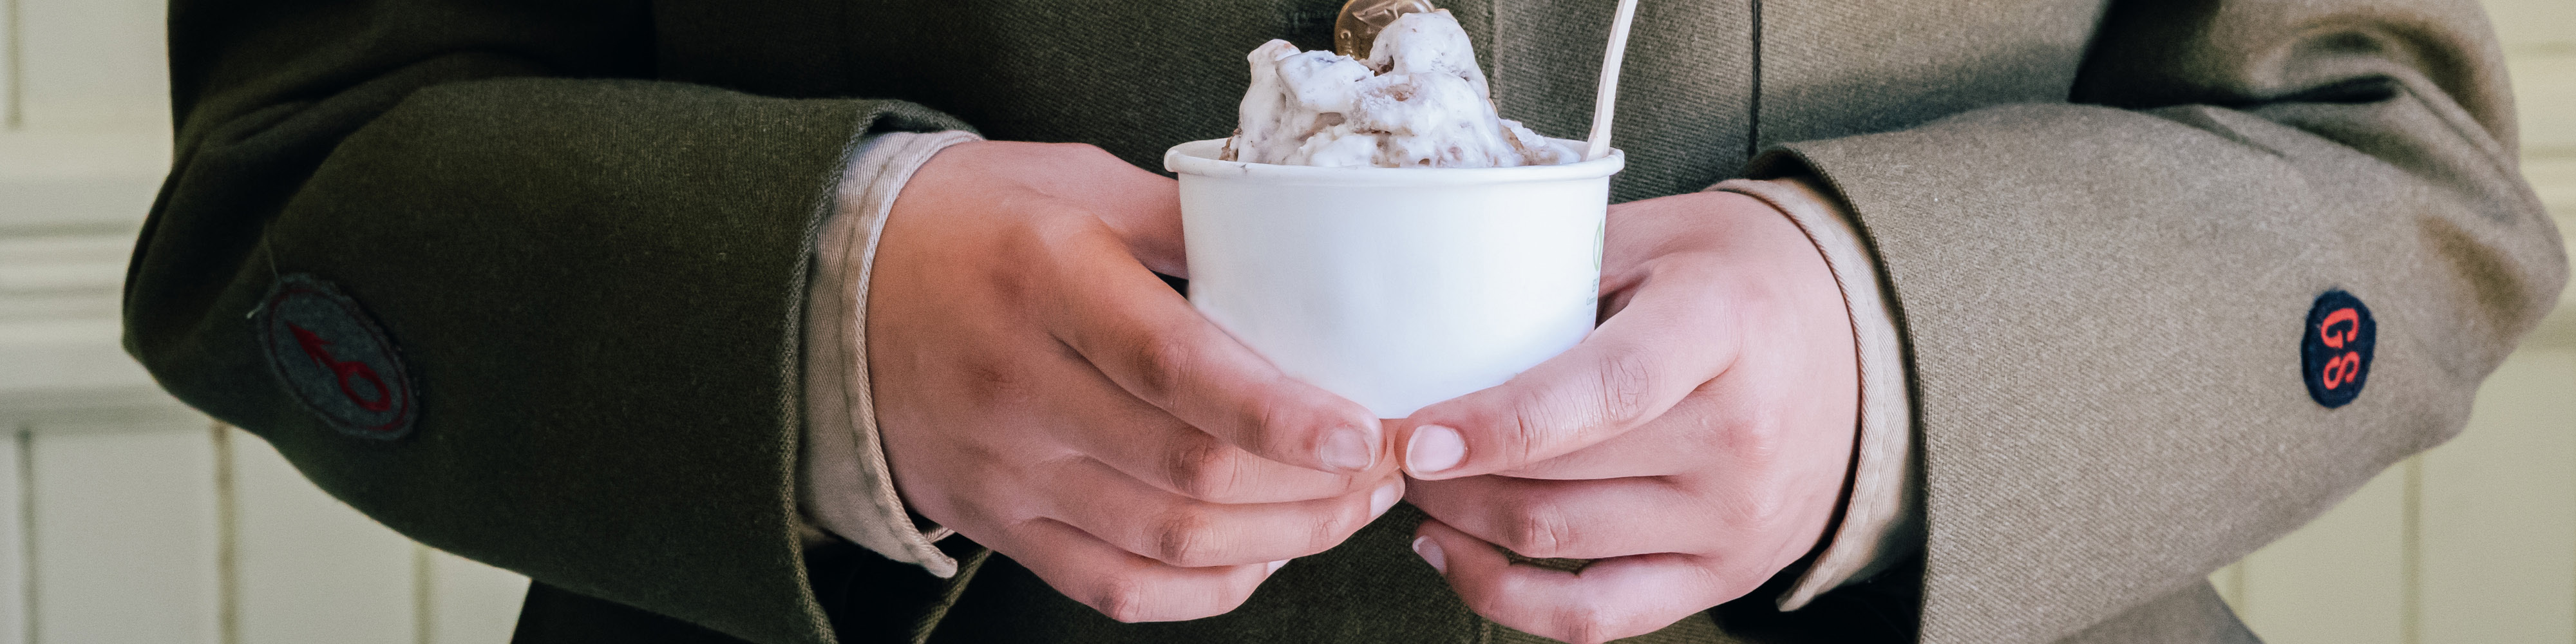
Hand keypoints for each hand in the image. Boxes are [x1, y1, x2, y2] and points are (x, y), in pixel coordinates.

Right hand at [867, 141, 1404, 621]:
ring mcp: (1006, 469)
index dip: (1281, 414)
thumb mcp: (1077, 181)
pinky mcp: (998, 523)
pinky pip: (1117, 588)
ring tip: (1350, 506)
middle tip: (1389, 465)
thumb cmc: (973, 222)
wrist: (831, 288)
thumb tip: (1310, 251)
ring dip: (1283, 538)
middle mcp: (1021, 385)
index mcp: (1048, 280)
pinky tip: (1259, 552)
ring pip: (1167, 540)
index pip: (1177, 368)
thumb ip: (1191, 220)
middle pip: (1189, 473)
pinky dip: (1205, 586)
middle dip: (1316, 487)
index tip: (1366, 432)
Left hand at [1394, 190, 1857, 642]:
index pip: (1604, 393)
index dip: (1499, 422)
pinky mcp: (1727, 574)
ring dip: (1462, 519)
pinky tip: (1452, 551)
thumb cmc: (1736, 276)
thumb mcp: (1658, 238)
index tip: (1415, 433)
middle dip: (1447, 469)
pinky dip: (1507, 596)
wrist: (1861, 340)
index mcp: (1723, 331)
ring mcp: (1737, 520)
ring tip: (1413, 479)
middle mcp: (1740, 438)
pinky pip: (1596, 616)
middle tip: (1382, 436)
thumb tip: (1428, 314)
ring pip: (1559, 543)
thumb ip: (1555, 269)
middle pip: (1562, 478)